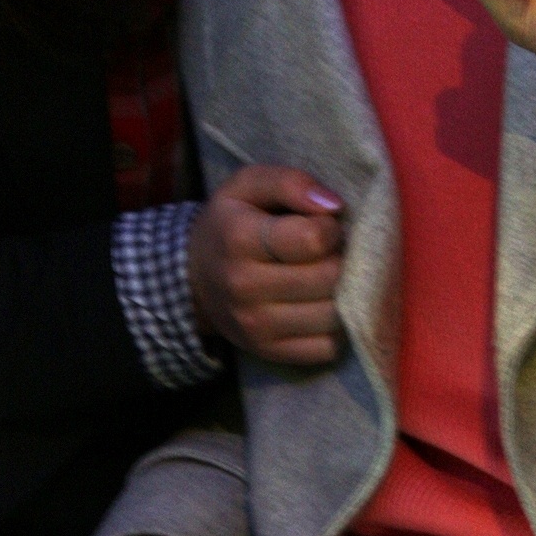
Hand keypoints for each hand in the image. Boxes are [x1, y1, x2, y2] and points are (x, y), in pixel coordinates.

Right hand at [188, 165, 343, 364]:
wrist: (193, 278)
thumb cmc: (230, 223)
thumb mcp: (248, 186)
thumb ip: (290, 183)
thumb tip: (334, 206)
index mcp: (239, 239)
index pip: (312, 239)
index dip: (330, 228)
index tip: (323, 225)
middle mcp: (244, 287)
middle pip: (328, 277)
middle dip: (341, 259)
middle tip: (329, 252)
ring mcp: (256, 326)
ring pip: (333, 315)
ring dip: (343, 294)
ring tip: (326, 277)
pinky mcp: (269, 352)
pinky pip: (327, 347)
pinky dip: (335, 326)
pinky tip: (321, 304)